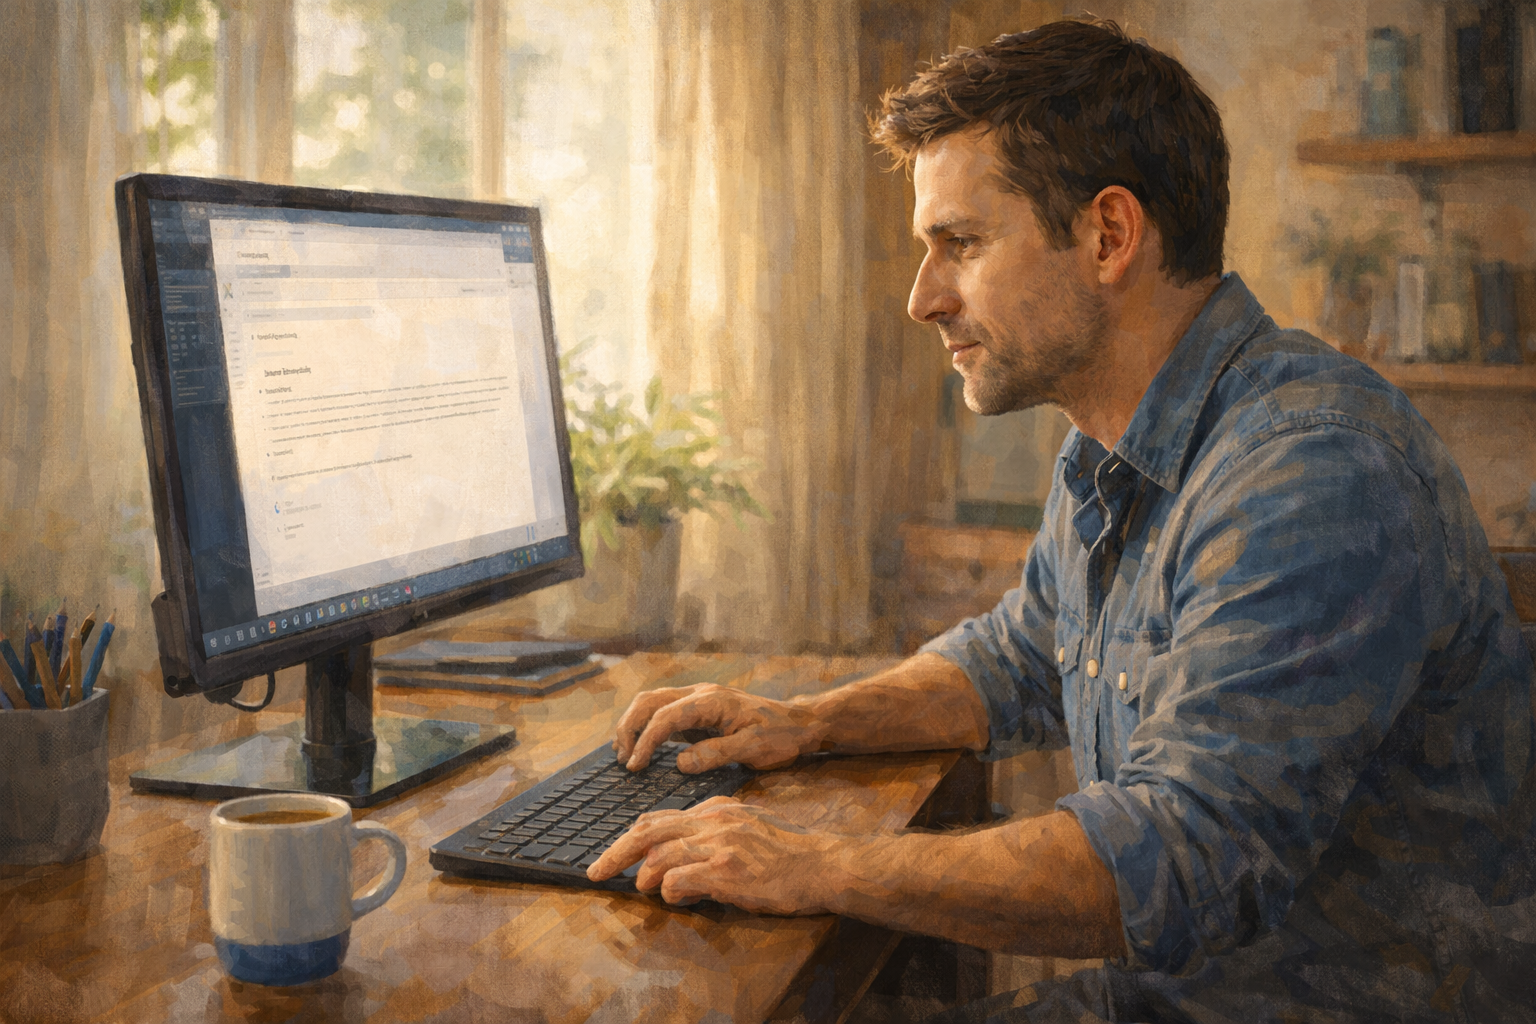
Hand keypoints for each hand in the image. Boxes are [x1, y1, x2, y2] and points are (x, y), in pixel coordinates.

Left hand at [586, 797, 844, 913]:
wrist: (823, 864)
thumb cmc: (791, 853)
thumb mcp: (750, 827)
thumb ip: (716, 832)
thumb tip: (683, 854)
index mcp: (718, 807)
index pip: (662, 816)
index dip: (635, 836)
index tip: (620, 852)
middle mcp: (714, 820)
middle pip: (648, 829)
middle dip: (617, 850)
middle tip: (596, 870)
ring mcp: (719, 843)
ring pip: (659, 853)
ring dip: (643, 876)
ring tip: (642, 890)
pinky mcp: (725, 870)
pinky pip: (678, 879)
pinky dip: (669, 892)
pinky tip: (677, 900)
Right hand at [614, 683, 823, 771]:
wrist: (798, 724)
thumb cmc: (780, 735)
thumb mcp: (753, 748)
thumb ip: (716, 754)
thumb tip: (680, 763)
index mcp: (711, 701)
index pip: (665, 717)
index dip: (645, 741)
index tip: (634, 766)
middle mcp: (699, 695)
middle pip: (649, 702)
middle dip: (629, 727)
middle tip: (622, 759)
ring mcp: (697, 702)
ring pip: (652, 704)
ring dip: (633, 725)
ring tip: (624, 755)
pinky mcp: (698, 714)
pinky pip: (664, 716)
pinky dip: (646, 729)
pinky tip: (641, 750)